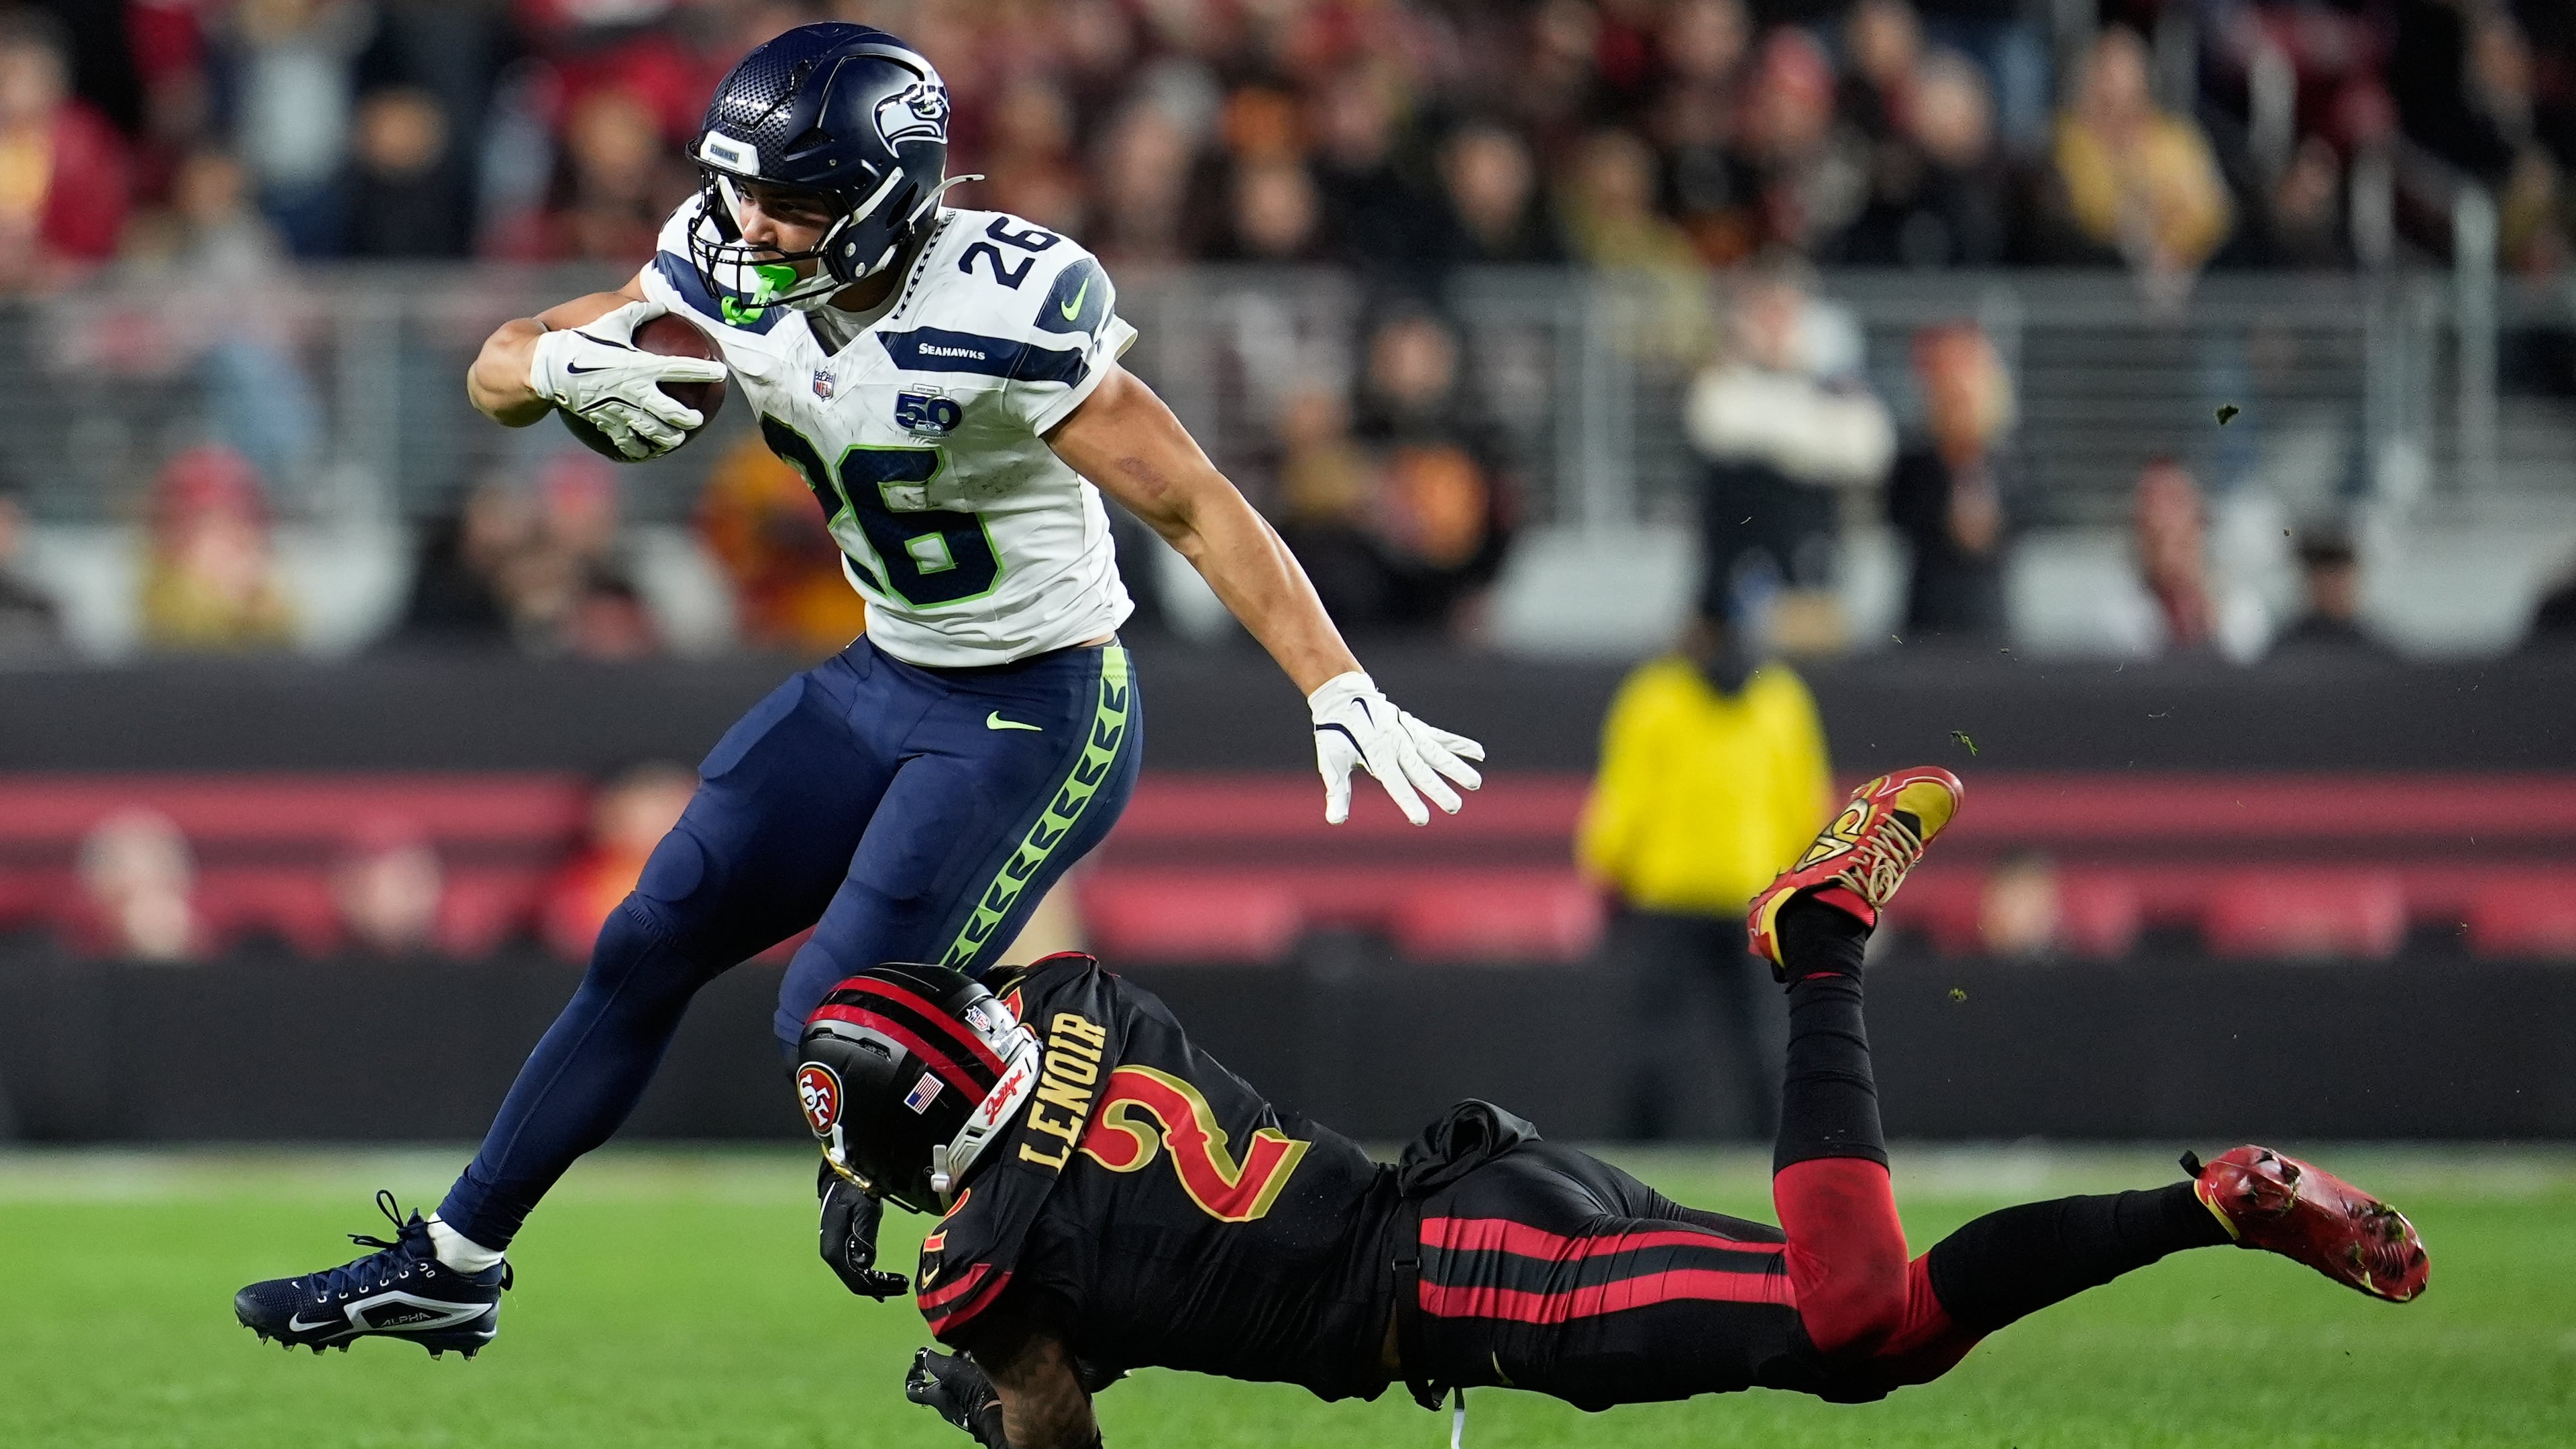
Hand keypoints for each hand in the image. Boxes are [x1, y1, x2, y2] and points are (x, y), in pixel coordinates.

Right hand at [526, 299, 727, 459]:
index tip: (721, 373)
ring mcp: (617, 411)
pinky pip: (622, 440)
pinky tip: (642, 453)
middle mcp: (632, 392)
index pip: (679, 368)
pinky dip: (634, 449)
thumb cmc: (579, 336)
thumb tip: (661, 306)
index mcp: (638, 365)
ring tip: (675, 440)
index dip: (703, 371)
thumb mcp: (611, 317)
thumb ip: (639, 312)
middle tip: (698, 418)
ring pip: (649, 431)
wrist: (542, 366)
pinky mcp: (601, 422)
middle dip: (687, 417)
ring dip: (665, 438)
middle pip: (668, 411)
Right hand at [819, 1160, 908, 1299]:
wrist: (841, 1180)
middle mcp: (832, 1255)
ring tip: (900, 1283)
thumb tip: (866, 1264)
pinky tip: (883, 1281)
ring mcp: (835, 1253)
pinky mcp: (841, 1249)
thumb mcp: (864, 1210)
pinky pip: (855, 1269)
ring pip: (856, 1278)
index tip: (902, 1283)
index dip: (879, 1286)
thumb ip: (865, 1236)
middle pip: (857, 1283)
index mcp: (835, 1249)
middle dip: (881, 1288)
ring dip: (877, 1284)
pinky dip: (870, 1277)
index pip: (857, 1279)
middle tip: (904, 1286)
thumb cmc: (854, 1192)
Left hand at [906, 1347, 1011, 1448]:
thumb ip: (933, 1361)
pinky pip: (971, 1388)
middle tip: (953, 1353)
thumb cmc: (970, 1390)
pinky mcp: (979, 1404)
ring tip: (971, 1355)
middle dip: (943, 1367)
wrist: (998, 1408)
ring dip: (960, 1369)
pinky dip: (973, 1375)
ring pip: (956, 1384)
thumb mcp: (947, 1370)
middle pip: (938, 1385)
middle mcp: (947, 1405)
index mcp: (935, 1398)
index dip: (913, 1376)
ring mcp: (963, 1407)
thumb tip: (921, 1355)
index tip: (919, 1363)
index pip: (913, 1391)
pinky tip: (982, 1365)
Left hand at [1308, 671, 1483, 825]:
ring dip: (1456, 767)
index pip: (1396, 784)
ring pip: (1436, 753)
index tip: (1421, 819)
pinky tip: (1479, 754)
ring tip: (1475, 783)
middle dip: (1438, 789)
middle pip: (1421, 771)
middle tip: (1455, 807)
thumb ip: (1337, 793)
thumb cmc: (1334, 734)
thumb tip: (1334, 821)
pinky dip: (1459, 744)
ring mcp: (1408, 734)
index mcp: (1377, 756)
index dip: (1409, 802)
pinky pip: (1440, 737)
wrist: (1342, 697)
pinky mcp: (1415, 727)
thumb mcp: (1331, 763)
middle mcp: (1397, 744)